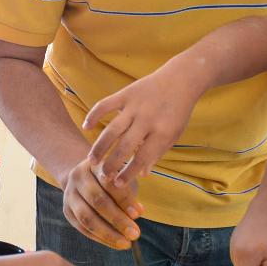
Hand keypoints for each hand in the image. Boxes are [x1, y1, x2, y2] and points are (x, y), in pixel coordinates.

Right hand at [61, 156, 141, 249]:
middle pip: (97, 201)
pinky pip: (83, 228)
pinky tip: (115, 243)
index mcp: (94, 165)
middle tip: (135, 234)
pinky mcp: (67, 211)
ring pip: (87, 218)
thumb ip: (129, 192)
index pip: (109, 183)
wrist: (84, 177)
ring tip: (126, 243)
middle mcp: (78, 177)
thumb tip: (137, 213)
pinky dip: (100, 238)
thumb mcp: (121, 177)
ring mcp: (69, 195)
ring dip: (108, 233)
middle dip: (117, 219)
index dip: (123, 199)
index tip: (138, 213)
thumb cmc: (111, 178)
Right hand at [83, 68, 199, 187]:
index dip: (129, 173)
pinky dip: (94, 115)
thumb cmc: (177, 112)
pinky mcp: (126, 93)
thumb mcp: (173, 134)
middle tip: (102, 176)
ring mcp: (135, 106)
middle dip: (112, 164)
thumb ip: (157, 153)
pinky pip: (105, 105)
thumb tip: (143, 174)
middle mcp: (148, 120)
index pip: (142, 158)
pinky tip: (85, 127)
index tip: (118, 185)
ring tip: (91, 161)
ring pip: (112, 129)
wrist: (181, 79)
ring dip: (100, 147)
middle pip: (125, 147)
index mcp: (163, 132)